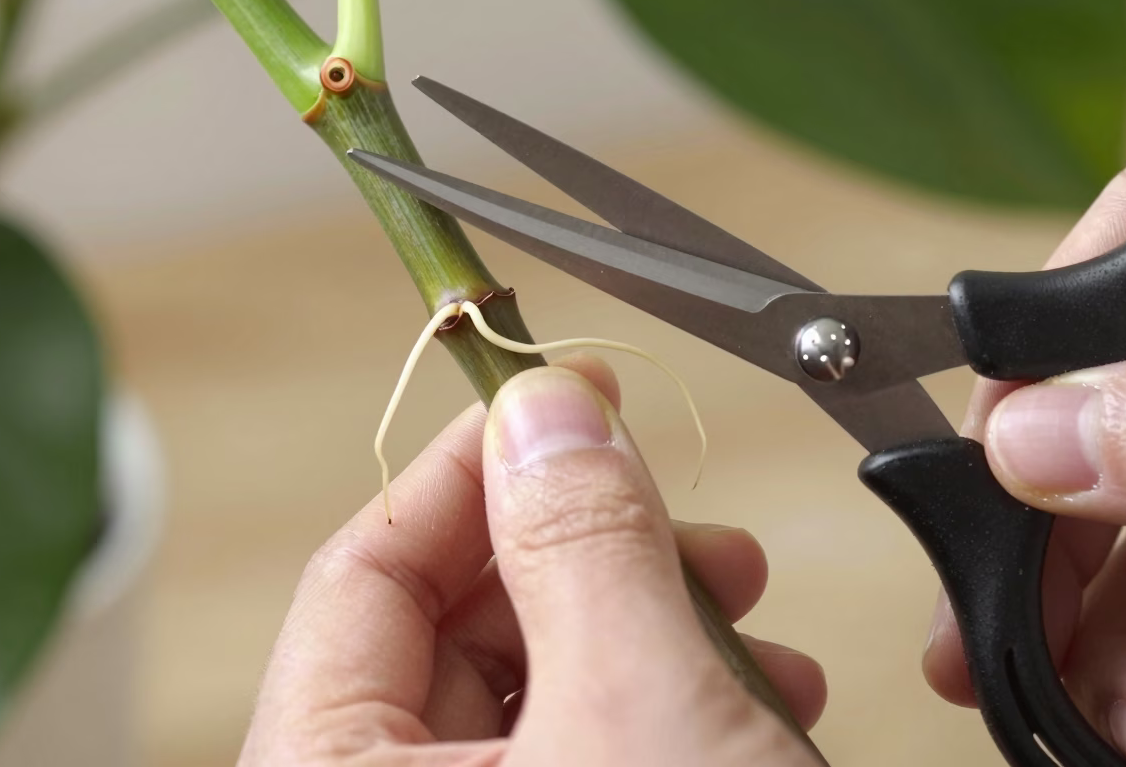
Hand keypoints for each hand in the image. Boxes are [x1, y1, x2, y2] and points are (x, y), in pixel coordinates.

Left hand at [240, 354, 826, 765]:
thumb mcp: (638, 706)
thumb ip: (582, 543)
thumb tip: (545, 406)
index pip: (362, 575)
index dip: (468, 468)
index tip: (562, 394)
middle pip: (457, 626)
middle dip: (596, 554)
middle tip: (695, 524)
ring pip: (539, 684)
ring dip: (656, 627)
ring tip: (755, 616)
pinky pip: (586, 744)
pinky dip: (670, 704)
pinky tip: (764, 693)